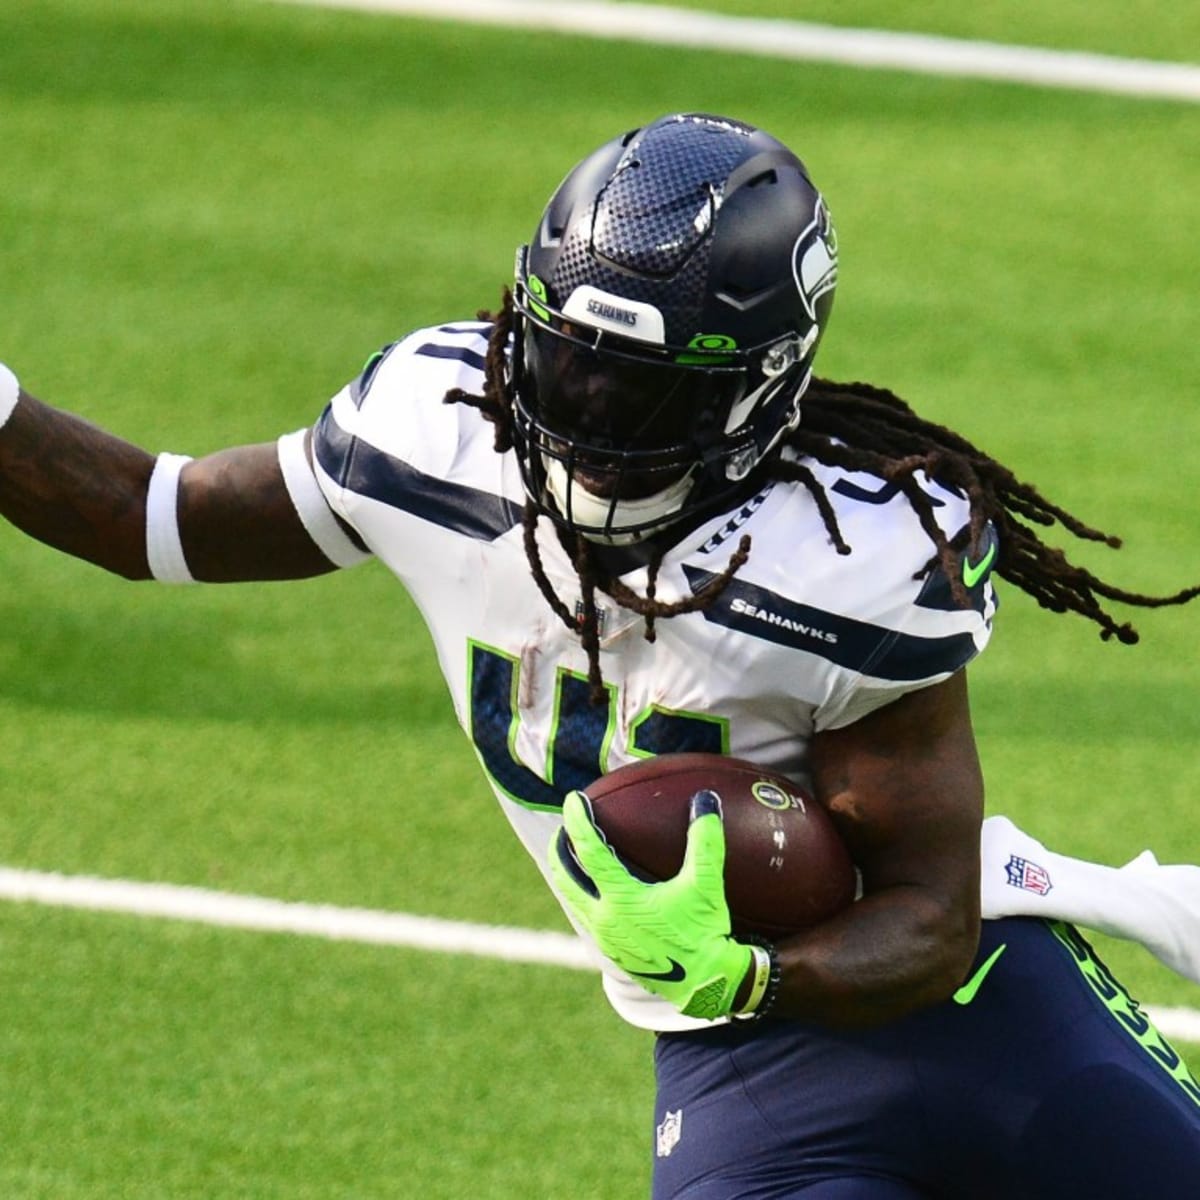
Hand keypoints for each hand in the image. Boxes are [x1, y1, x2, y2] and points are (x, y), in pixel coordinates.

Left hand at [550, 787, 756, 1019]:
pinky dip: (580, 895)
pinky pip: (585, 916)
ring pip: (570, 899)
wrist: (706, 985)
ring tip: (569, 853)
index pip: (589, 851)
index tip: (573, 800)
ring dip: (566, 873)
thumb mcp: (706, 886)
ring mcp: (605, 939)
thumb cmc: (705, 935)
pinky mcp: (611, 952)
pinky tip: (593, 890)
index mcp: (622, 900)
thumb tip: (705, 800)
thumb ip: (705, 841)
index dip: (578, 822)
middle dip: (559, 848)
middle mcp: (605, 919)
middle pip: (564, 877)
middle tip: (563, 826)